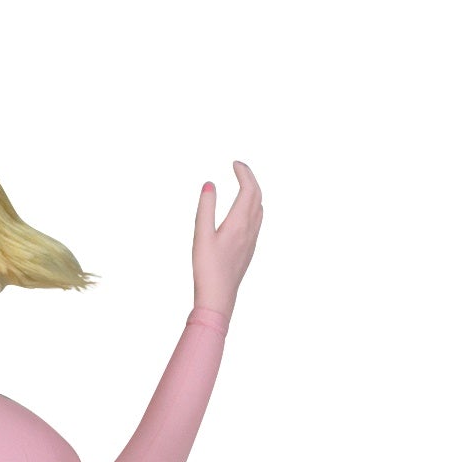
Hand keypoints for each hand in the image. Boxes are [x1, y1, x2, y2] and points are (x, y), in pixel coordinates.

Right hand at [192, 160, 262, 318]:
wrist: (219, 298)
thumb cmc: (207, 269)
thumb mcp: (201, 236)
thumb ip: (206, 208)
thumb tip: (210, 185)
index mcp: (239, 222)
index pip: (249, 188)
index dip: (244, 172)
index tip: (235, 163)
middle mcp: (250, 229)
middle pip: (258, 196)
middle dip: (250, 178)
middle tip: (238, 168)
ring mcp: (252, 240)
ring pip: (259, 208)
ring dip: (253, 192)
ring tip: (242, 185)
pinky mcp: (249, 250)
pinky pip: (257, 220)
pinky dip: (253, 207)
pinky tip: (243, 211)